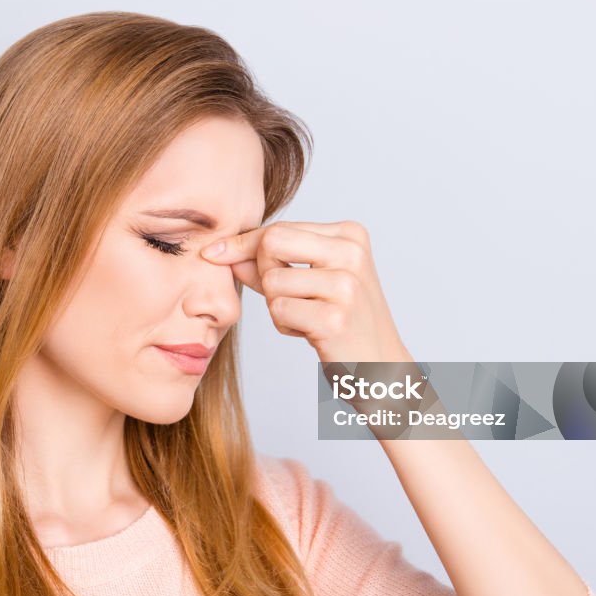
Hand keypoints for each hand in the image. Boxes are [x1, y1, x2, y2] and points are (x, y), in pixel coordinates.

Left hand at [200, 220, 412, 362]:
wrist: (382, 367)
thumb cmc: (343, 322)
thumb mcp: (311, 282)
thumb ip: (270, 263)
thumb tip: (222, 251)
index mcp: (350, 235)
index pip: (280, 228)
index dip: (244, 244)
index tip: (214, 252)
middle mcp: (351, 253)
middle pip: (271, 244)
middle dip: (263, 272)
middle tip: (286, 296)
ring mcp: (346, 285)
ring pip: (272, 282)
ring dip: (278, 306)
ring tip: (308, 317)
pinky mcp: (334, 318)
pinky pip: (279, 311)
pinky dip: (286, 326)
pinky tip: (313, 333)